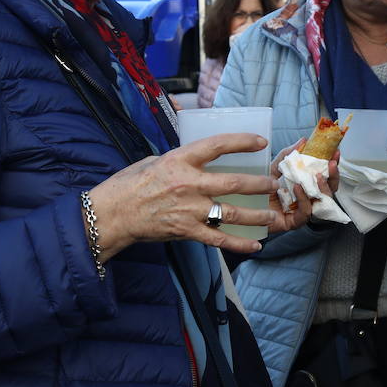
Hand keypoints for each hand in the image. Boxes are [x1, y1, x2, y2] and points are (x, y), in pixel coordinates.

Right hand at [88, 133, 278, 255]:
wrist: (112, 214)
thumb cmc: (130, 184)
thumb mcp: (155, 160)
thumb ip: (181, 160)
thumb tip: (200, 159)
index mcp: (179, 160)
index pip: (217, 146)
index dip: (242, 142)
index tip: (260, 142)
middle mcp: (188, 184)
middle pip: (232, 183)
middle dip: (258, 184)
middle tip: (274, 184)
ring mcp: (189, 210)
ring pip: (231, 213)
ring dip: (256, 215)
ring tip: (273, 215)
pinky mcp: (186, 231)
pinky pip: (218, 239)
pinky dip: (239, 243)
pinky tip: (255, 244)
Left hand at [268, 138, 339, 231]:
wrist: (244, 205)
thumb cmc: (260, 188)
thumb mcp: (275, 167)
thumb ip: (288, 154)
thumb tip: (303, 140)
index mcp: (306, 185)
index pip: (325, 175)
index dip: (332, 164)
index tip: (335, 152)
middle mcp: (308, 198)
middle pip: (329, 189)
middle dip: (333, 176)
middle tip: (332, 164)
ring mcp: (302, 211)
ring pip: (322, 202)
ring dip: (323, 188)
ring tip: (318, 176)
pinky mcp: (294, 222)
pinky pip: (305, 212)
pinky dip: (305, 200)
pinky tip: (298, 188)